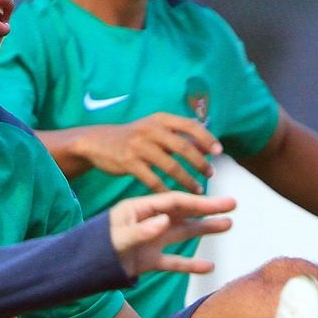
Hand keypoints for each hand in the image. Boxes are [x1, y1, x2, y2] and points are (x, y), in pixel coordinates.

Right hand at [70, 114, 221, 192]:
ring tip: (197, 190)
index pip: (190, 125)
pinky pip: (153, 180)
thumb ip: (179, 136)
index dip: (207, 138)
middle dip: (200, 163)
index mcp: (160, 119)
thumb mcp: (154, 129)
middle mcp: (151, 130)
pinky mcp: (129, 163)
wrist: (98, 142)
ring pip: (170, 166)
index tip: (219, 151)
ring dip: (187, 180)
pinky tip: (175, 198)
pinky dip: (166, 190)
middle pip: (183, 147)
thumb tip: (207, 145)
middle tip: (210, 174)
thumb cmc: (133, 137)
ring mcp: (139, 146)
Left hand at [107, 191, 234, 278]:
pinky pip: (174, 262)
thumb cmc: (95, 248)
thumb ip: (140, 231)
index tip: (217, 202)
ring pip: (183, 234)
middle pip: (183, 214)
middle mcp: (148, 222)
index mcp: (139, 209)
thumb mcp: (116, 238)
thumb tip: (165, 221)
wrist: (81, 269)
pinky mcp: (149, 260)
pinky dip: (190, 264)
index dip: (196, 201)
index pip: (173, 202)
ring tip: (228, 224)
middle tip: (233, 204)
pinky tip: (209, 266)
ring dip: (204, 229)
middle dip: (207, 210)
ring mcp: (150, 241)